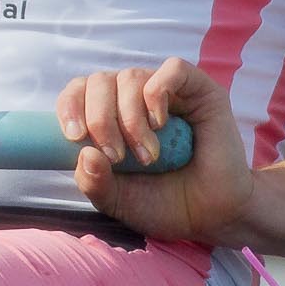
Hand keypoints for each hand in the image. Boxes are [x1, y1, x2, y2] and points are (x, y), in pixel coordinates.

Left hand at [57, 57, 253, 243]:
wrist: (215, 216)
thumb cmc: (164, 203)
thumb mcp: (118, 201)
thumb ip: (94, 182)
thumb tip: (83, 154)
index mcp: (109, 116)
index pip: (78, 92)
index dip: (69, 106)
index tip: (73, 135)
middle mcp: (133, 97)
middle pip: (99, 81)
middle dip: (100, 119)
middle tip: (116, 156)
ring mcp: (166, 91)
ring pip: (129, 76)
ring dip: (130, 118)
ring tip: (147, 155)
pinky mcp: (199, 90)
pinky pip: (172, 69)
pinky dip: (157, 92)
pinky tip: (159, 123)